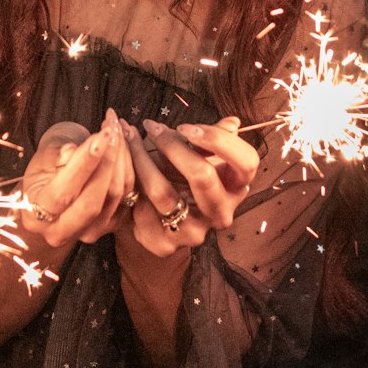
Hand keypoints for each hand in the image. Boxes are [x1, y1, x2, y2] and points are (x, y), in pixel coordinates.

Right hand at [20, 108, 135, 246]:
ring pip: (115, 196)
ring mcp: (90, 231)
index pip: (63, 193)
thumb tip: (74, 151)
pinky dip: (130, 166)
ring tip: (118, 129)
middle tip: (112, 130)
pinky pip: (129, 194)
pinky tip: (125, 142)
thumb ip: (57, 156)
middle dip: (107, 162)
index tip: (99, 136)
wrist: (53, 190)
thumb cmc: (44, 170)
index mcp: (35, 217)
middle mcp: (61, 232)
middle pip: (93, 201)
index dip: (83, 164)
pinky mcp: (112, 224)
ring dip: (121, 158)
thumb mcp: (42, 158)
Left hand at [118, 115, 259, 257]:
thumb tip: (233, 123)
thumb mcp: (200, 154)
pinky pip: (141, 210)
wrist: (157, 213)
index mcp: (237, 188)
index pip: (246, 162)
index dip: (218, 140)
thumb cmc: (183, 173)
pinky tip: (121, 165)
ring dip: (142, 159)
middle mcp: (221, 214)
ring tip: (129, 137)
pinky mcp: (165, 245)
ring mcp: (194, 233)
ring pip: (163, 192)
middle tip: (151, 127)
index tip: (186, 127)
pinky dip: (129, 183)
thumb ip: (214, 138)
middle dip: (172, 146)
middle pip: (203, 176)